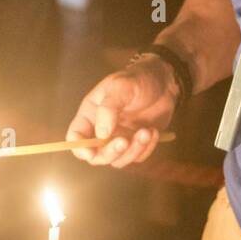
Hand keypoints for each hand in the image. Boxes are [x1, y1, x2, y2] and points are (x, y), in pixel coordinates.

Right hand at [66, 54, 177, 168]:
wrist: (164, 82)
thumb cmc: (138, 79)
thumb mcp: (121, 86)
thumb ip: (108, 109)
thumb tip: (101, 134)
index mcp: (91, 114)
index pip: (76, 136)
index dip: (79, 147)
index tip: (91, 152)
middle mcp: (102, 130)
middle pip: (96, 155)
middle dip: (110, 152)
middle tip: (125, 141)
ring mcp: (119, 138)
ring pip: (118, 160)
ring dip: (133, 150)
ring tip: (146, 131)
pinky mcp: (136, 144)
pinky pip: (137, 157)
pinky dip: (146, 148)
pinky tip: (153, 131)